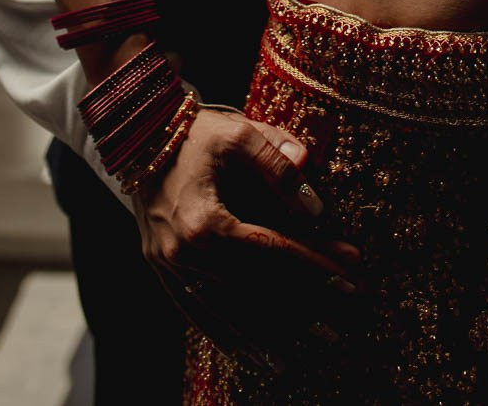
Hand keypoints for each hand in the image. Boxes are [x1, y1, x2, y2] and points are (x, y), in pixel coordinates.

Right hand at [133, 106, 361, 366]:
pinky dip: (223, 333)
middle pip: (250, 292)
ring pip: (222, 312)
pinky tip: (246, 350)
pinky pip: (194, 311)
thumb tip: (314, 205)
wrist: (140, 135)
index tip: (347, 276)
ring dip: (261, 336)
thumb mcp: (239, 134)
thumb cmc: (195, 131)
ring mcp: (168, 266)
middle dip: (297, 310)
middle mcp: (183, 253)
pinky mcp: (160, 268)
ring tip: (297, 355)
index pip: (270, 252)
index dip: (311, 266)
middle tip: (335, 327)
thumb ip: (277, 166)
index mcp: (203, 221)